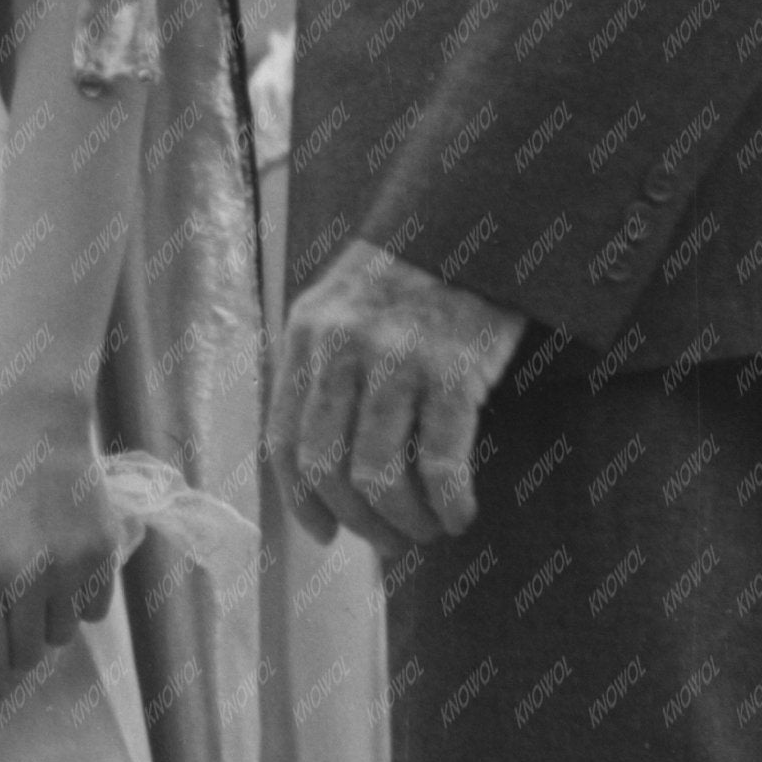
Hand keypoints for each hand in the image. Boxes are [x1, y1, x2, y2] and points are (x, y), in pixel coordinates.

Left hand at [0, 403, 119, 702]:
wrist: (33, 431)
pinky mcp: (102, 553)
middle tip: (12, 640)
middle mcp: (26, 576)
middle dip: (19, 653)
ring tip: (40, 593)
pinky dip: (80, 602)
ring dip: (50, 624)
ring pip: (65, 634)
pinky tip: (67, 573)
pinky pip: (95, 608)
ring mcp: (68, 566)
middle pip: (30, 653)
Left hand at [269, 234, 521, 546]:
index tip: (325, 533)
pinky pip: (440, 463)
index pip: (284, 439)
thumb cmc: (412, 276)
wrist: (478, 221)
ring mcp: (398, 358)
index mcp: (307, 332)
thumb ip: (322, 369)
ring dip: (403, 521)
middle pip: (328, 466)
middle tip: (389, 541)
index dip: (301, 500)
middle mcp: (342, 346)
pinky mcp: (455, 370)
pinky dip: (449, 503)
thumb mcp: (342, 306)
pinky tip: (461, 514)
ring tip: (427, 531)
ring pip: (379, 474)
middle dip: (358, 521)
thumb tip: (320, 470)